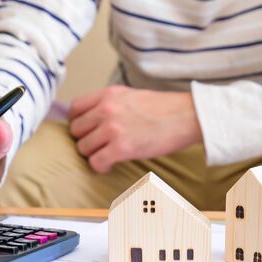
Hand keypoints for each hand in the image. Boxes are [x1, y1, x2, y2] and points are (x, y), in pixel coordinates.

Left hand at [69, 86, 202, 172]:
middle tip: (98, 146)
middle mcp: (106, 109)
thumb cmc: (163, 109)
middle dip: (84, 140)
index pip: (74, 108)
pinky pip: (95, 162)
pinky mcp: (121, 147)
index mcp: (108, 94)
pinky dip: (100, 166)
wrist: (187, 117)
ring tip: (106, 155)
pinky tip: (110, 164)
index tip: (85, 131)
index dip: (77, 123)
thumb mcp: (131, 96)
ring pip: (83, 148)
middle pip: (76, 130)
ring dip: (93, 154)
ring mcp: (113, 128)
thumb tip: (92, 119)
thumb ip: (109, 104)